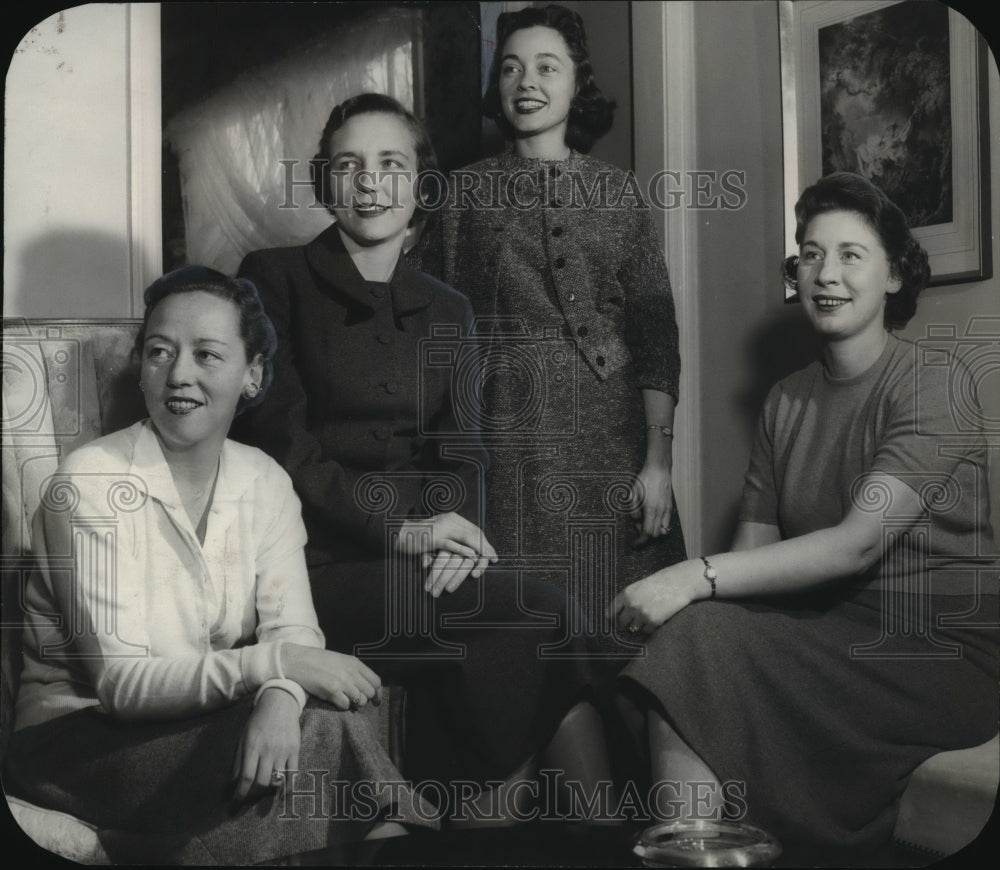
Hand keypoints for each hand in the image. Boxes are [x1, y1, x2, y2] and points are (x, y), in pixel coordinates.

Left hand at [231, 687, 300, 801]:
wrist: (280, 702)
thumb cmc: (258, 720)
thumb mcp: (243, 737)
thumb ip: (238, 760)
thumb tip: (234, 782)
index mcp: (252, 746)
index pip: (246, 777)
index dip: (240, 794)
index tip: (235, 803)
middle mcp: (268, 750)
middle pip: (261, 782)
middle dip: (253, 795)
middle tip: (249, 797)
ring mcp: (283, 750)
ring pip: (277, 780)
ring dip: (268, 790)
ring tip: (262, 791)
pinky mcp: (295, 750)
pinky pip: (293, 773)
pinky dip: (287, 786)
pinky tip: (281, 791)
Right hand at [281, 645, 381, 710]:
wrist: (299, 660)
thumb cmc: (320, 661)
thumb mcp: (342, 660)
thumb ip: (354, 671)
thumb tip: (365, 687)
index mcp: (355, 664)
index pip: (376, 681)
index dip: (377, 693)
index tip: (375, 700)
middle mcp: (352, 673)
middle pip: (370, 693)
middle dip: (365, 699)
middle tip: (357, 700)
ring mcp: (342, 682)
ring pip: (360, 700)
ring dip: (355, 703)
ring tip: (346, 699)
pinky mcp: (332, 691)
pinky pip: (346, 705)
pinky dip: (343, 706)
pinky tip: (336, 700)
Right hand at [398, 513, 497, 593]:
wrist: (398, 534)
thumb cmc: (418, 539)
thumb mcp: (439, 536)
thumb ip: (452, 538)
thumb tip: (469, 550)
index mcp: (451, 518)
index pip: (473, 529)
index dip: (484, 542)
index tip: (492, 554)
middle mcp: (449, 520)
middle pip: (473, 532)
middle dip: (486, 546)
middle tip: (494, 558)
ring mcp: (442, 527)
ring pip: (467, 537)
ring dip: (479, 549)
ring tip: (488, 559)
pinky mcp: (434, 537)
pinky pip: (452, 544)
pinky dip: (464, 550)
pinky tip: (472, 557)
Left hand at [608, 560, 702, 634]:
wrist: (679, 582)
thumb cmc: (660, 583)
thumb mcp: (639, 586)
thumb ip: (629, 599)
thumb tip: (620, 615)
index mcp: (626, 594)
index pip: (610, 612)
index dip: (612, 618)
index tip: (614, 622)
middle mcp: (631, 604)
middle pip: (621, 623)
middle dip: (626, 624)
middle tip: (632, 623)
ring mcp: (642, 614)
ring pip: (634, 629)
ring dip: (639, 626)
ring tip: (647, 617)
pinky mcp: (653, 621)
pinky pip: (647, 631)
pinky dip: (650, 628)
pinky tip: (657, 619)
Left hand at [629, 464, 673, 547]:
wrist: (659, 469)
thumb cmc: (645, 480)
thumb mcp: (633, 494)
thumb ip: (633, 510)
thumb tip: (636, 521)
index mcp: (651, 509)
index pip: (647, 533)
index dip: (640, 541)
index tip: (634, 543)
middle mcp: (661, 512)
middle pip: (655, 534)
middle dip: (645, 536)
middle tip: (637, 529)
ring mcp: (667, 509)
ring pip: (662, 530)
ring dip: (653, 531)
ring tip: (645, 523)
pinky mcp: (670, 507)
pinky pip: (667, 523)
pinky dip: (660, 526)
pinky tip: (652, 519)